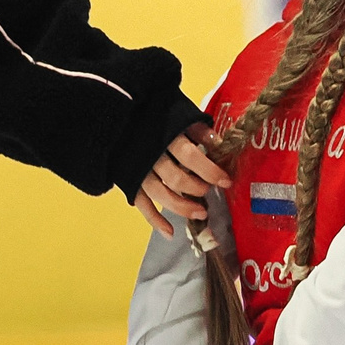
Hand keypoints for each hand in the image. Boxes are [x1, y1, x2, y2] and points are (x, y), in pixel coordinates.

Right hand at [135, 121, 229, 237]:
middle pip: (176, 178)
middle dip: (196, 188)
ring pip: (160, 194)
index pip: (190, 157)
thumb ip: (197, 128)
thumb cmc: (156, 113)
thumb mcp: (178, 113)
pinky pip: (141, 204)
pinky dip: (154, 220)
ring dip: (182, 207)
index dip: (209, 170)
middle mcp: (152, 155)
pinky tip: (169, 232)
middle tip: (209, 191)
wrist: (119, 114)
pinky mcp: (129, 181)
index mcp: (166, 135)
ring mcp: (139, 170)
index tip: (225, 181)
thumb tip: (219, 143)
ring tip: (201, 213)